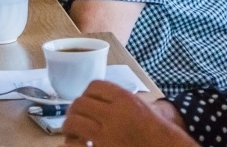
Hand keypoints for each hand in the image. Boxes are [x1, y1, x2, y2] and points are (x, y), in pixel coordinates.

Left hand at [62, 81, 195, 146]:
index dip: (88, 93)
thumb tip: (95, 99)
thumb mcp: (141, 106)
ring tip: (71, 130)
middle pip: (80, 103)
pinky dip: (70, 144)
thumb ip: (120, 100)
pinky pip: (74, 145)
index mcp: (125, 99)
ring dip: (69, 125)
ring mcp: (106, 136)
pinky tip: (73, 144)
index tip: (88, 100)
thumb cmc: (156, 130)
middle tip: (75, 115)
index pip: (95, 86)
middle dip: (75, 109)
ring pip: (73, 122)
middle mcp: (113, 115)